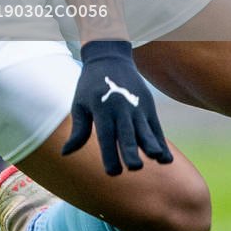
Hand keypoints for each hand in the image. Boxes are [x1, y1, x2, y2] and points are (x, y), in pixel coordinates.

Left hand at [61, 39, 171, 175]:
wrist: (109, 58)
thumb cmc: (90, 86)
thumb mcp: (80, 104)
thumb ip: (78, 130)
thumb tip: (65, 153)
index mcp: (101, 110)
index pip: (105, 136)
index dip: (109, 155)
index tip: (112, 172)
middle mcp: (121, 109)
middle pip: (127, 133)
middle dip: (131, 151)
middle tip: (135, 167)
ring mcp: (136, 107)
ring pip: (145, 130)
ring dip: (151, 145)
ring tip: (157, 159)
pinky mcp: (148, 107)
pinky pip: (156, 128)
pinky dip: (161, 143)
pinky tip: (166, 160)